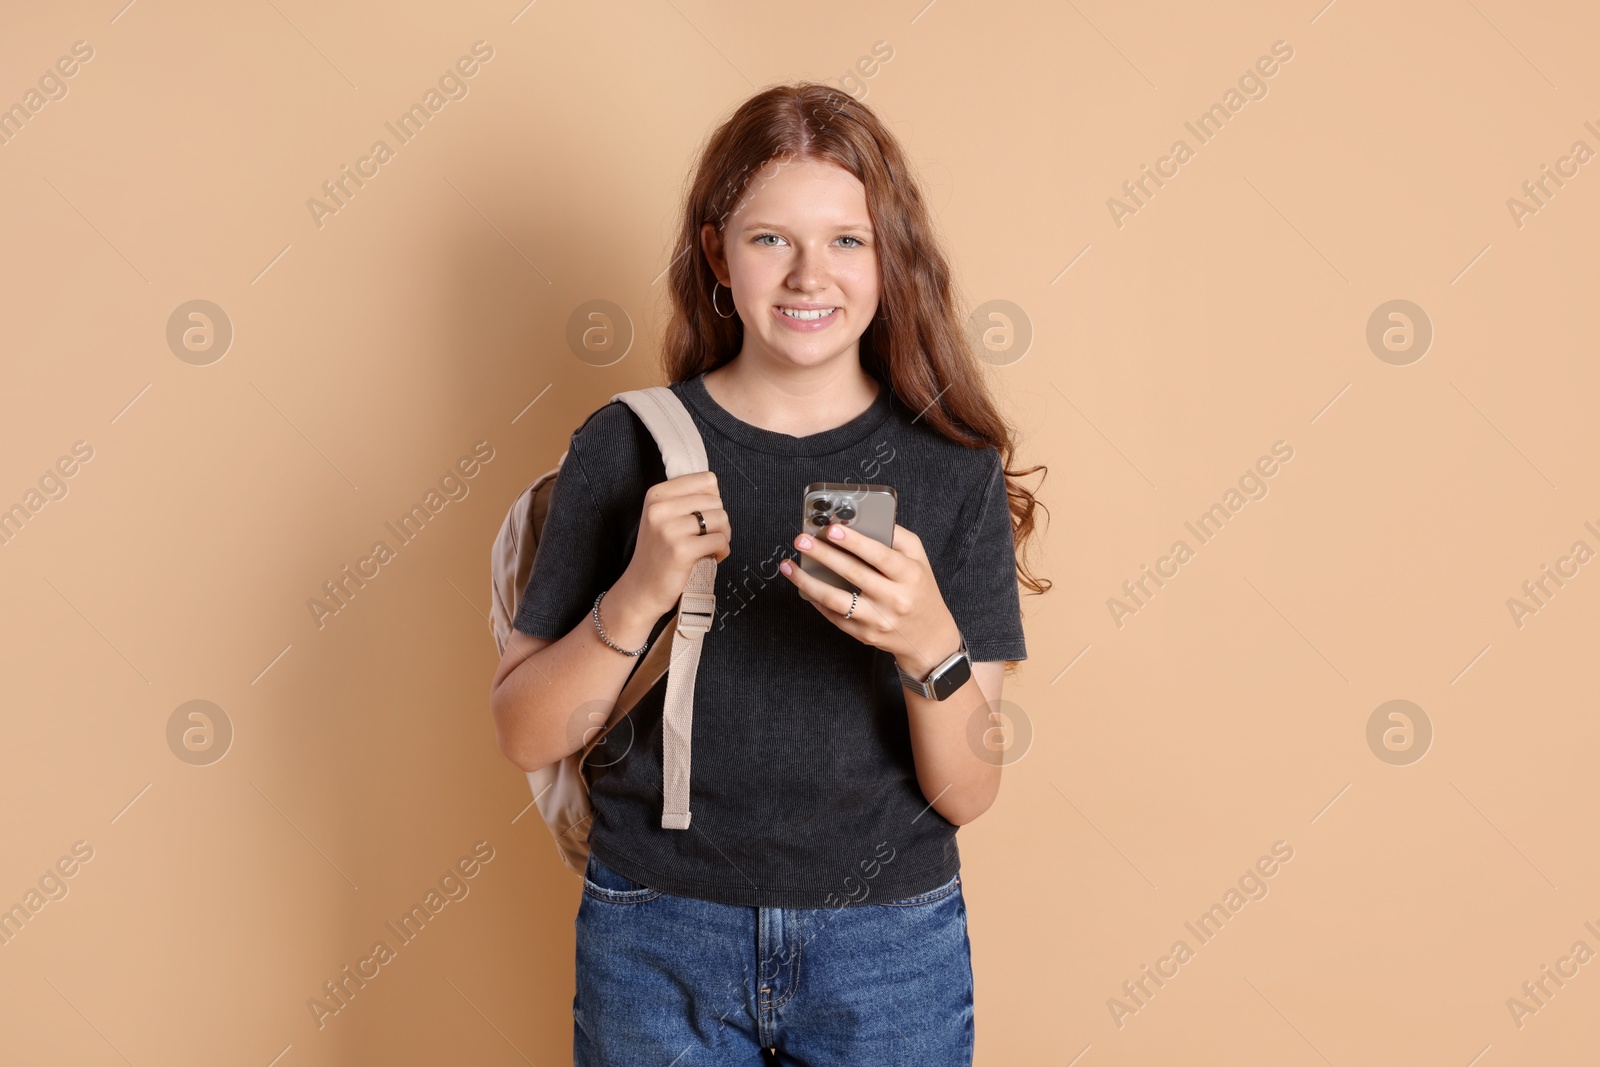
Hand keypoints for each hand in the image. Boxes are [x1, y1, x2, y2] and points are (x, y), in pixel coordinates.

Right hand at [614, 471, 729, 618]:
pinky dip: (723, 551)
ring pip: (721, 518)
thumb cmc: (659, 553)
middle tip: (708, 537)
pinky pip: (720, 540)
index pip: (706, 480)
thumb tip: (716, 491)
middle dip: (719, 520)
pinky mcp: (681, 550)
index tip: (702, 517)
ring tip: (710, 546)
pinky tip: (713, 557)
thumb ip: (685, 499)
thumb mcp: (663, 517)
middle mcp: (660, 508)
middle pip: (716, 500)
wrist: (642, 588)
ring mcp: (670, 529)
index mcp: (656, 494)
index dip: (712, 500)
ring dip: (723, 535)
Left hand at [779, 521, 962, 677]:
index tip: (831, 529)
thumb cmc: (920, 589)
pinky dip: (814, 599)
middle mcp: (894, 599)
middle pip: (853, 574)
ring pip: (836, 600)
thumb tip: (863, 521)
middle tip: (801, 540)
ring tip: (789, 565)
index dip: (854, 542)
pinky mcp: (863, 634)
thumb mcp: (919, 559)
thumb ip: (896, 536)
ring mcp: (877, 619)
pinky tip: (802, 584)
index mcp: (909, 576)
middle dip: (823, 555)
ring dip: (807, 581)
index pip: (879, 556)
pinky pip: (833, 615)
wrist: (929, 637)